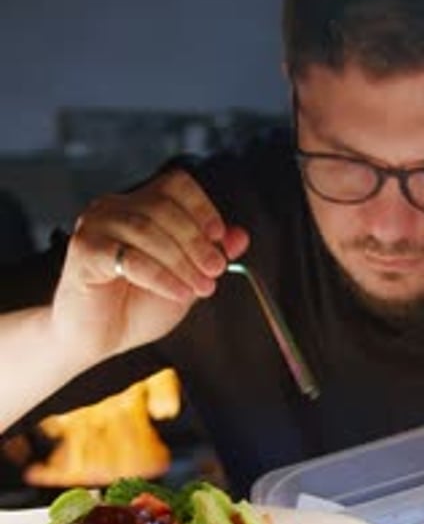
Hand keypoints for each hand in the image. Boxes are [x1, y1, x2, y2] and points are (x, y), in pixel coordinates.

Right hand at [50, 169, 248, 365]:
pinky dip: (160, 276)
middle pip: (163, 206)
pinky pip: (130, 257)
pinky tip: (177, 292)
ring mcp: (95, 226)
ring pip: (147, 230)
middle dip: (196, 241)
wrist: (97, 339)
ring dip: (181, 261)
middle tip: (215, 270)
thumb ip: (209, 257)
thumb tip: (240, 237)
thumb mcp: (185, 279)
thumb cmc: (134, 307)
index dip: (202, 207)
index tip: (220, 237)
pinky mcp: (84, 251)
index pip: (175, 184)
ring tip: (200, 287)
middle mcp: (114, 208)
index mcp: (138, 205)